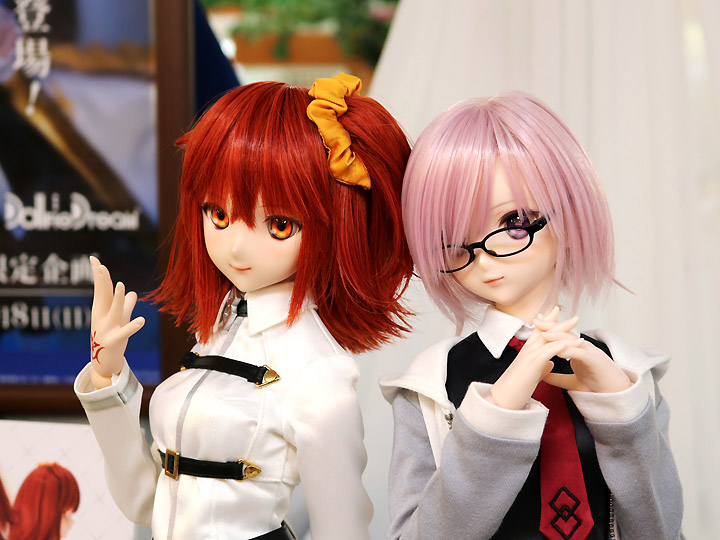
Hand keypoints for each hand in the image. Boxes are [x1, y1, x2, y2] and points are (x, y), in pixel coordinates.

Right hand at [89, 256, 144, 388]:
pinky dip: (133, 326)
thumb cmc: (112, 337)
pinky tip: (142, 320)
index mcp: (102, 309)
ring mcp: (107, 329)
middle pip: (104, 296)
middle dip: (103, 281)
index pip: (101, 288)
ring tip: (123, 286)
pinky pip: (125, 332)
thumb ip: (127, 305)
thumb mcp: (121, 319)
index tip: (93, 259)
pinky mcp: (114, 340)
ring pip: (115, 311)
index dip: (99, 275)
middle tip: (101, 266)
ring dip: (119, 299)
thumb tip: (134, 293)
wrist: (103, 363)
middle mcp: (102, 317)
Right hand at [490, 307, 578, 409]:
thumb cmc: (516, 388)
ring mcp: (529, 355)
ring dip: (563, 329)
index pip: (539, 332)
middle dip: (558, 320)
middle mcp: (527, 350)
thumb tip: (551, 364)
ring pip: (548, 337)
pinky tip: (571, 342)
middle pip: (544, 330)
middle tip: (572, 314)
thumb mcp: (532, 374)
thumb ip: (541, 367)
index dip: (548, 321)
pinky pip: (549, 351)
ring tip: (576, 323)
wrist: (503, 399)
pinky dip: (560, 345)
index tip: (557, 313)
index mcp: (527, 352)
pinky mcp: (532, 364)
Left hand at [535, 316, 631, 393]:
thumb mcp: (572, 381)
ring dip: (557, 335)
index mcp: (577, 350)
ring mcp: (590, 352)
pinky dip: (569, 350)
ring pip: (572, 340)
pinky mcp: (595, 361)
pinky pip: (581, 353)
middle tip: (536, 319)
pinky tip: (558, 350)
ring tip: (543, 333)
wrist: (616, 394)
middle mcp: (583, 348)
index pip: (561, 336)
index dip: (549, 328)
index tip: (536, 322)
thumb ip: (558, 378)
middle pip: (565, 333)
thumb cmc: (597, 385)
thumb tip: (542, 375)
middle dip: (551, 325)